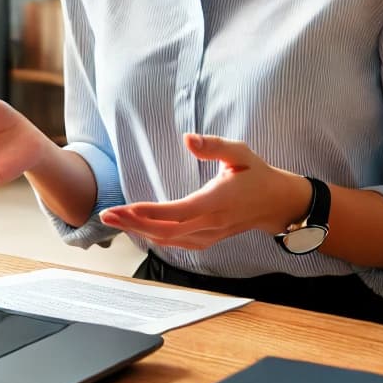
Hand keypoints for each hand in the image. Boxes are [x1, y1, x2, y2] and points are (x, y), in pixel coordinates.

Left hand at [99, 133, 311, 250]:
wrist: (275, 203)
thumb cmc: (256, 173)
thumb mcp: (240, 152)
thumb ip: (214, 145)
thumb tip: (187, 138)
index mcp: (218, 201)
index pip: (180, 212)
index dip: (151, 213)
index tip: (126, 208)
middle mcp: (212, 222)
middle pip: (167, 230)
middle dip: (134, 224)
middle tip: (107, 215)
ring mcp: (209, 235)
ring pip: (169, 240)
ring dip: (139, 232)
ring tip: (114, 220)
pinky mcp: (207, 240)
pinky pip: (177, 243)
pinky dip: (154, 237)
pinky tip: (137, 229)